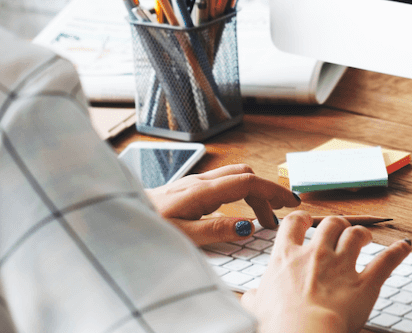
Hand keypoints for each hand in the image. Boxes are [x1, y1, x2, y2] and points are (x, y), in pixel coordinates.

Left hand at [145, 163, 299, 245]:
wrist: (120, 214)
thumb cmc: (148, 226)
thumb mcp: (183, 235)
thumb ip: (216, 230)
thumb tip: (248, 226)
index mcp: (202, 191)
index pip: (248, 182)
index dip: (272, 190)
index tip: (291, 204)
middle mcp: (200, 181)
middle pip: (244, 175)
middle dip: (266, 192)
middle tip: (277, 217)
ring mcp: (193, 182)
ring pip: (234, 176)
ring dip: (253, 192)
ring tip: (262, 218)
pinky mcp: (188, 188)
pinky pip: (222, 183)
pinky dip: (239, 193)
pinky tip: (237, 212)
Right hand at [242, 212, 410, 332]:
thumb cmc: (277, 324)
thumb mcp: (256, 308)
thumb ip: (255, 298)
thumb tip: (250, 298)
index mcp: (286, 258)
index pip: (294, 223)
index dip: (303, 219)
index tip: (307, 221)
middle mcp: (315, 254)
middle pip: (330, 223)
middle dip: (337, 224)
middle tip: (340, 231)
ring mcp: (341, 266)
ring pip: (356, 235)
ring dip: (363, 234)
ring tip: (366, 237)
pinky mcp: (364, 283)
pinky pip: (386, 261)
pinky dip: (398, 252)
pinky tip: (405, 246)